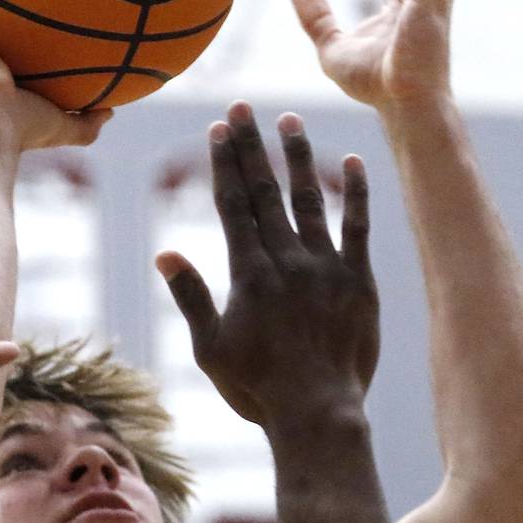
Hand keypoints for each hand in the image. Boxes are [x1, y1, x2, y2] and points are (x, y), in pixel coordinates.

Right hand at [156, 101, 378, 435]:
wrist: (318, 414)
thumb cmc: (257, 387)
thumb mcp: (210, 347)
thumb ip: (190, 296)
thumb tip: (164, 253)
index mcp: (248, 272)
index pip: (232, 203)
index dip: (224, 162)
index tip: (219, 128)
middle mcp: (285, 259)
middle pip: (264, 191)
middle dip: (251, 146)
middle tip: (244, 107)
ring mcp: (325, 266)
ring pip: (308, 199)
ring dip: (297, 157)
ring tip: (290, 121)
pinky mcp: (359, 280)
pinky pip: (358, 227)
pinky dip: (355, 193)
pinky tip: (353, 161)